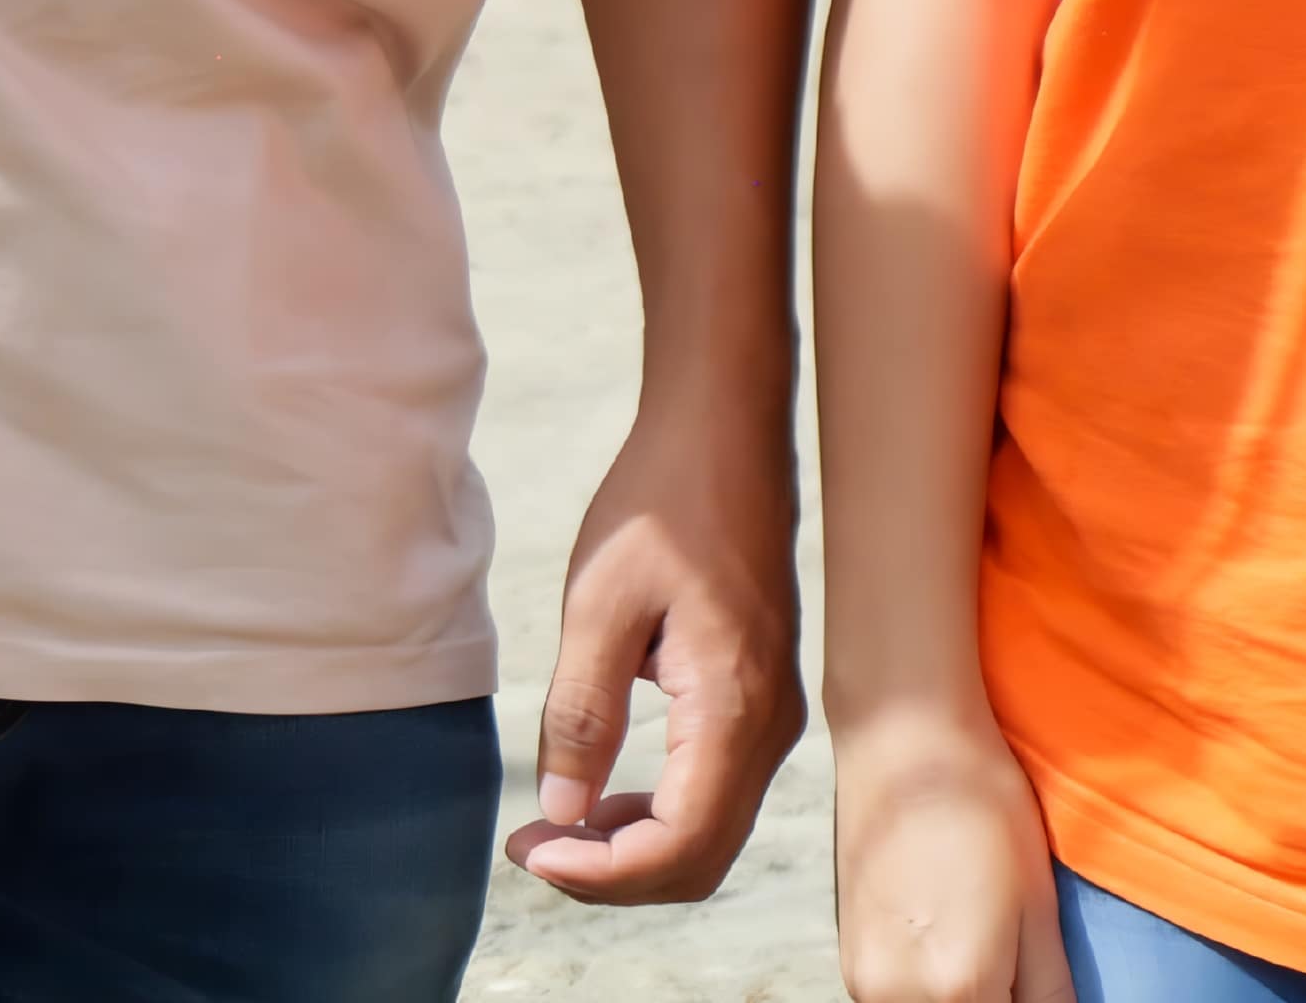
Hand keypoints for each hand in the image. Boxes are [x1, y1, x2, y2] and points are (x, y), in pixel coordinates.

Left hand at [510, 399, 799, 904]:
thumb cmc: (663, 502)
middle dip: (613, 873)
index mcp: (734, 708)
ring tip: (556, 825)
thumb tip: (563, 814)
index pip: (678, 846)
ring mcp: (775, 716)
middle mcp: (771, 727)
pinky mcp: (763, 700)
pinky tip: (602, 790)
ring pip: (712, 834)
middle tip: (533, 845)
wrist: (726, 431)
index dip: (600, 872)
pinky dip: (660, 815)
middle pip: (700, 860)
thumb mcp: (599, 604)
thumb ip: (581, 716)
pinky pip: (717, 794)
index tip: (529, 847)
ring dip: (635, 849)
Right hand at [829, 701, 1075, 1002]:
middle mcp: (901, 998)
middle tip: (1015, 964)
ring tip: (987, 948)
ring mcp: (866, 983)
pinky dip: (928, 993)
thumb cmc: (981, 805)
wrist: (904, 741)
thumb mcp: (1038, 903)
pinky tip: (950, 944)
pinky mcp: (850, 963)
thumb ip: (1048, 988)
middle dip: (995, 1002)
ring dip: (962, 1001)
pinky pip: (899, 1002)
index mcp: (960, 987)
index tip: (1034, 983)